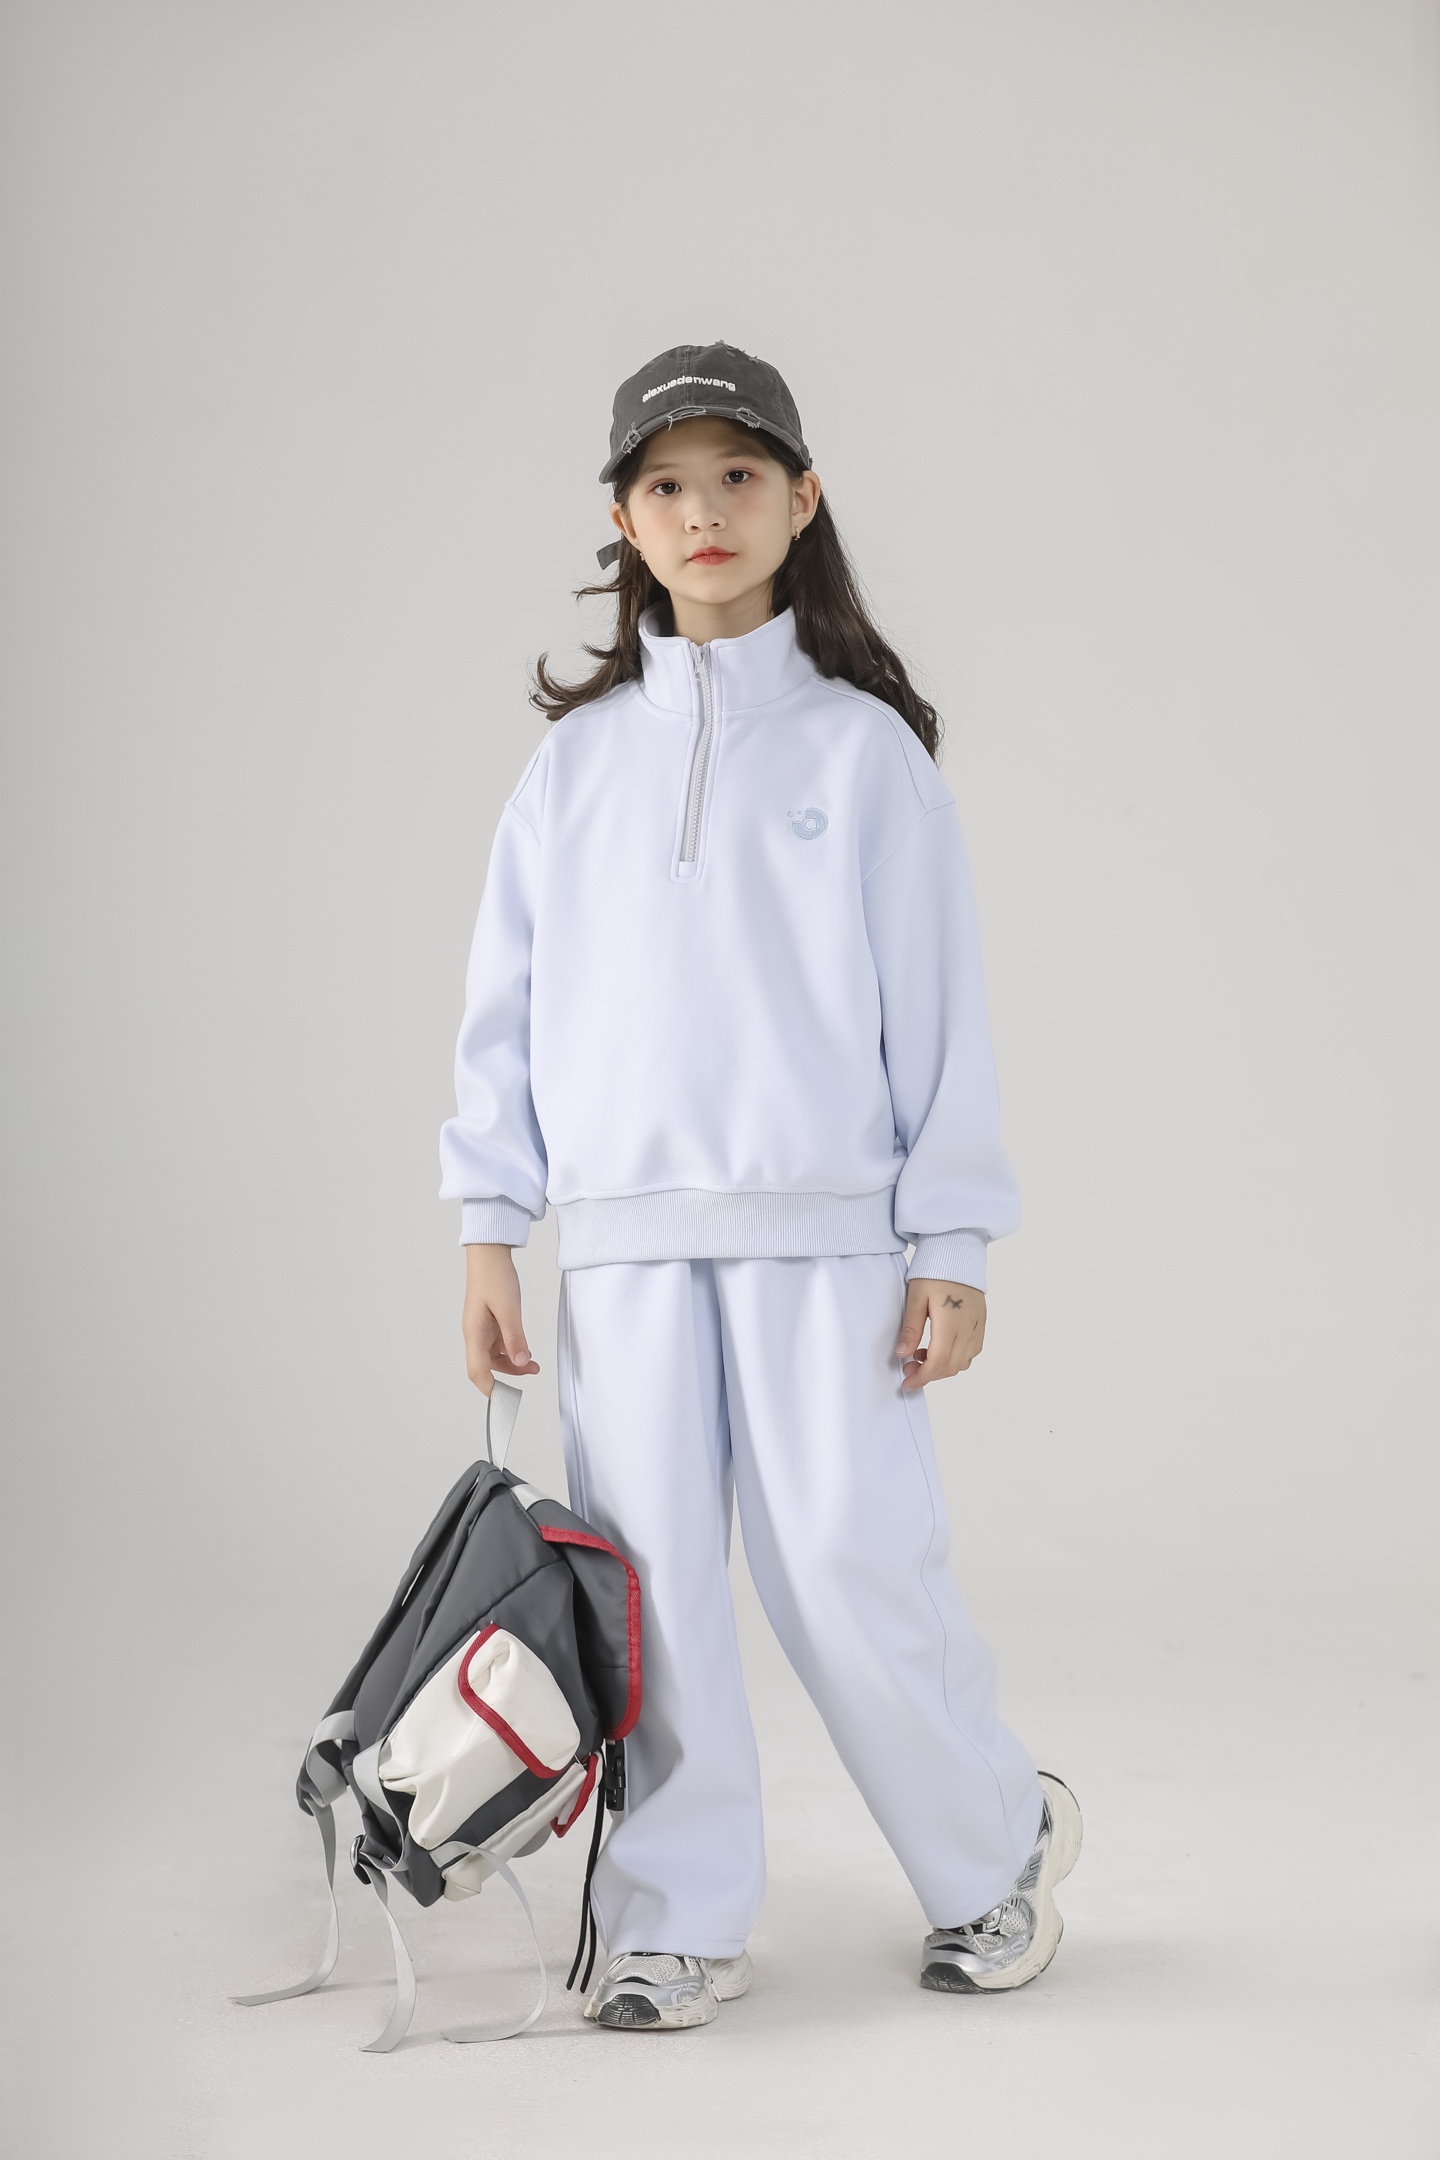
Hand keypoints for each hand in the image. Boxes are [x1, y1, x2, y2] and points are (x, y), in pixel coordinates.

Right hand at [462, 1243, 539, 1394]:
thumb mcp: (509, 1308)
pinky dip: (512, 1349)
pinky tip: (525, 1349)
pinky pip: (498, 1343)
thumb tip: (521, 1361)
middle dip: (508, 1376)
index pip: (478, 1372)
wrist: (489, 1253)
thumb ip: (515, 1337)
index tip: (505, 1403)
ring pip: (494, 1356)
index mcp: (474, 1333)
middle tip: (530, 1376)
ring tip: (533, 1364)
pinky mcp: (489, 1322)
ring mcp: (481, 1328)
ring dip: (512, 1363)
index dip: (491, 1390)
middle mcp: (474, 1334)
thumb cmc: (494, 1276)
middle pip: (486, 1367)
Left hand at [895, 1278, 985, 1389]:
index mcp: (950, 1322)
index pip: (938, 1362)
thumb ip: (911, 1329)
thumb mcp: (915, 1298)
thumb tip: (902, 1355)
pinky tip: (940, 1348)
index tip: (907, 1383)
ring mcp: (978, 1326)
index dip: (922, 1377)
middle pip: (951, 1366)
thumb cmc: (934, 1272)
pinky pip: (972, 1351)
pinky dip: (956, 1357)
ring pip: (964, 1362)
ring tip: (921, 1355)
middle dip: (929, 1374)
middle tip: (909, 1368)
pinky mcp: (981, 1322)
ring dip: (943, 1367)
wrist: (957, 1253)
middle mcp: (968, 1328)